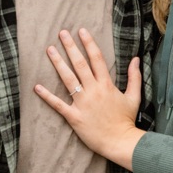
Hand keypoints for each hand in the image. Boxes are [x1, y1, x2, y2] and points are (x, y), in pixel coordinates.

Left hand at [33, 29, 143, 168]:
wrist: (120, 141)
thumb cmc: (126, 120)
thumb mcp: (134, 96)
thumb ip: (134, 76)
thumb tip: (135, 59)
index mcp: (107, 85)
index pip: (96, 59)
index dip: (88, 43)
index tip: (81, 31)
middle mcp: (93, 90)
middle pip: (79, 64)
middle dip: (70, 47)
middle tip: (61, 33)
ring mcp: (82, 103)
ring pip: (67, 79)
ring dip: (58, 63)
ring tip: (49, 50)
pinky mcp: (74, 116)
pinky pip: (58, 104)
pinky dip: (47, 96)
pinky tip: (37, 87)